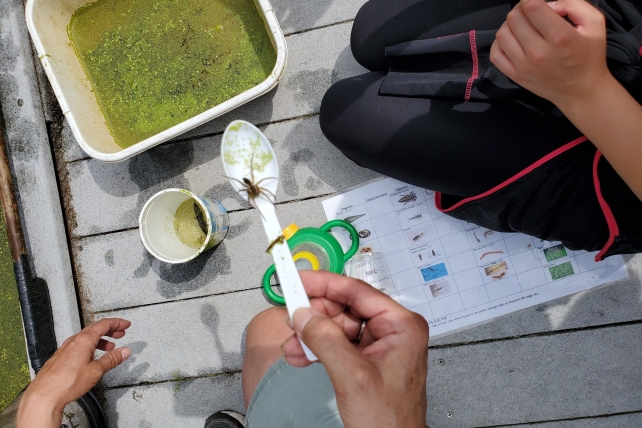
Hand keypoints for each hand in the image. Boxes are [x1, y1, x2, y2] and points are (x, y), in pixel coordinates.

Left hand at [17, 318, 131, 427]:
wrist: (44, 395)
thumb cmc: (66, 383)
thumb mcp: (96, 371)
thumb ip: (112, 359)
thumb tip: (124, 352)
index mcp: (83, 340)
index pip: (103, 324)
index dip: (117, 323)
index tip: (125, 324)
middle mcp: (73, 342)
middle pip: (95, 329)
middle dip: (110, 330)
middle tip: (120, 333)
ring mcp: (65, 349)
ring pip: (86, 338)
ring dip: (100, 340)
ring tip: (109, 347)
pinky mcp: (60, 358)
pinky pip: (78, 346)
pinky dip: (90, 347)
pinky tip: (92, 357)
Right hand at [281, 271, 427, 427]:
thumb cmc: (390, 422)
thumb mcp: (352, 376)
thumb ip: (326, 340)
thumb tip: (305, 315)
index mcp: (401, 326)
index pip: (358, 291)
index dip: (325, 283)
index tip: (299, 280)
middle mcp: (392, 331)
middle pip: (344, 307)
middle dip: (314, 315)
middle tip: (291, 316)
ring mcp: (379, 346)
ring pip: (336, 326)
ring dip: (311, 335)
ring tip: (293, 345)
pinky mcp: (366, 360)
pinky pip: (336, 343)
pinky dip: (316, 348)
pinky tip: (300, 355)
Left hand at [490, 0, 609, 108]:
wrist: (581, 91)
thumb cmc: (589, 55)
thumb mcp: (594, 23)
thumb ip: (574, 4)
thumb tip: (548, 3)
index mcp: (560, 37)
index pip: (532, 7)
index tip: (535, 1)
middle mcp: (539, 52)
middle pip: (514, 17)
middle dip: (522, 8)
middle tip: (532, 11)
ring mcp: (524, 66)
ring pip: (502, 33)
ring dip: (510, 24)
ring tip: (523, 25)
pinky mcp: (515, 76)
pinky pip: (495, 53)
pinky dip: (499, 42)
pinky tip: (513, 40)